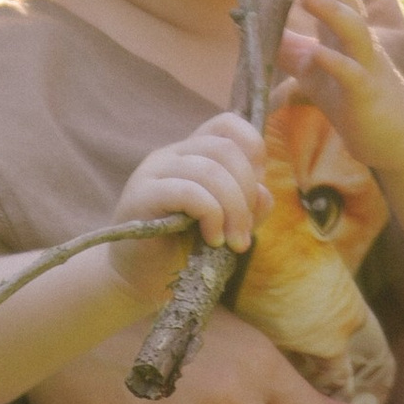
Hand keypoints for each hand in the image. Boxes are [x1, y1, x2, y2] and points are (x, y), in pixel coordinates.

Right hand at [109, 110, 270, 295]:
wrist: (141, 279)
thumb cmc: (185, 249)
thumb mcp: (229, 224)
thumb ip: (250, 205)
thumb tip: (262, 191)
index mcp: (192, 153)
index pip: (228, 124)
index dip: (252, 150)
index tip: (255, 190)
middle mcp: (171, 154)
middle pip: (225, 149)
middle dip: (246, 191)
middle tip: (244, 232)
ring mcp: (153, 172)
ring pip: (210, 171)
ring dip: (233, 210)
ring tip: (233, 242)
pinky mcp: (142, 196)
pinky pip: (189, 192)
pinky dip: (211, 216)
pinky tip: (213, 240)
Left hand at [267, 0, 403, 172]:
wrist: (394, 137)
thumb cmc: (353, 98)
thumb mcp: (312, 69)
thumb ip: (288, 45)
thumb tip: (253, 24)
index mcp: (342, 23)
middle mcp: (356, 35)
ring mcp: (364, 61)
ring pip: (350, 25)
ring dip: (329, 6)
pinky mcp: (367, 91)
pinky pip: (351, 72)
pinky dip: (334, 61)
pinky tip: (317, 52)